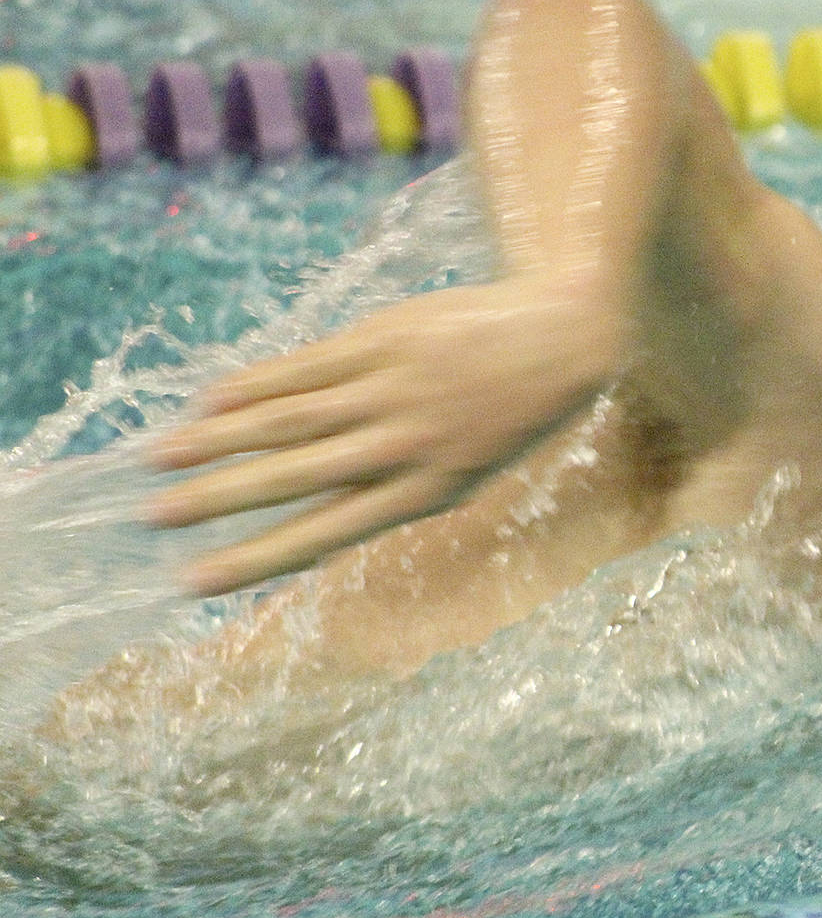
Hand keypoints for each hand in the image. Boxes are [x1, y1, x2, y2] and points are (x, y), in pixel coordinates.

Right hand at [146, 278, 620, 595]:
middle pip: (291, 480)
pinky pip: (304, 368)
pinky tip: (209, 400)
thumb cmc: (517, 408)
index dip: (256, 559)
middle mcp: (403, 447)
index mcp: (427, 492)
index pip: (325, 534)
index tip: (196, 581)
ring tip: (159, 460)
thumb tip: (316, 494)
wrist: (571, 336)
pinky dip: (253, 385)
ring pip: (286, 422)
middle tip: (153, 519)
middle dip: (217, 501)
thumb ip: (396, 480)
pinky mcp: (384, 340)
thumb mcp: (467, 464)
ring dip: (216, 442)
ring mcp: (390, 391)